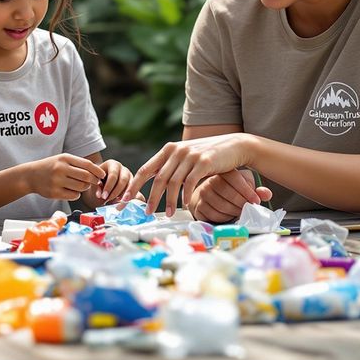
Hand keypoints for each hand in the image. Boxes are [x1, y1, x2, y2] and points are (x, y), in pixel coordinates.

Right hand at [20, 154, 103, 200]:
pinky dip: (76, 194)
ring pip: (81, 187)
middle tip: (94, 182)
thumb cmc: (51, 167)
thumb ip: (78, 164)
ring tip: (81, 185)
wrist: (30, 175)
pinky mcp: (54, 193)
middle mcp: (61, 169)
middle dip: (93, 180)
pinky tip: (72, 191)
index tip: (102, 175)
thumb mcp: (62, 160)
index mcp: (65, 158)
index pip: (87, 164)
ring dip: (84, 188)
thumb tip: (97, 173)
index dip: (97, 170)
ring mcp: (57, 181)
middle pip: (86, 176)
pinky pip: (73, 196)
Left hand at [94, 158, 133, 203]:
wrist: (103, 184)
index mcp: (113, 165)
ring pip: (130, 187)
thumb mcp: (96, 182)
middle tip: (108, 201)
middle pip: (123, 181)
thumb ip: (97, 187)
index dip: (108, 187)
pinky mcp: (134, 185)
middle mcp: (123, 169)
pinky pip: (134, 192)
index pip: (113, 175)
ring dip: (122, 197)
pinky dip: (128, 199)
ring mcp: (130, 177)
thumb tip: (100, 195)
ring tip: (113, 204)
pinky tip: (121, 204)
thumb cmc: (98, 181)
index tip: (103, 196)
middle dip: (115, 193)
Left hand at [131, 134, 254, 216]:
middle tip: (147, 213)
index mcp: (168, 150)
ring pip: (173, 182)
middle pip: (158, 179)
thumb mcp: (186, 157)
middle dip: (151, 198)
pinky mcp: (204, 161)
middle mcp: (176, 150)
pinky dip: (186, 195)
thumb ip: (171, 166)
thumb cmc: (208, 155)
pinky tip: (185, 204)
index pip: (145, 169)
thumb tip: (156, 183)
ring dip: (170, 201)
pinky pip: (190, 182)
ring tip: (169, 214)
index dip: (134, 185)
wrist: (234, 146)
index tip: (125, 199)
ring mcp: (190, 155)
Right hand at [188, 170, 271, 222]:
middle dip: (241, 204)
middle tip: (247, 209)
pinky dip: (223, 218)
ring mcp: (203, 193)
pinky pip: (213, 214)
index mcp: (224, 173)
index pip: (235, 179)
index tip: (256, 201)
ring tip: (238, 212)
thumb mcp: (245, 188)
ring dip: (233, 212)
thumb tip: (267, 194)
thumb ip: (257, 191)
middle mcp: (211, 181)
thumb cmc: (231, 191)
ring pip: (221, 205)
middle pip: (228, 193)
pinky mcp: (198, 205)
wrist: (209, 196)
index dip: (247, 191)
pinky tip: (228, 216)